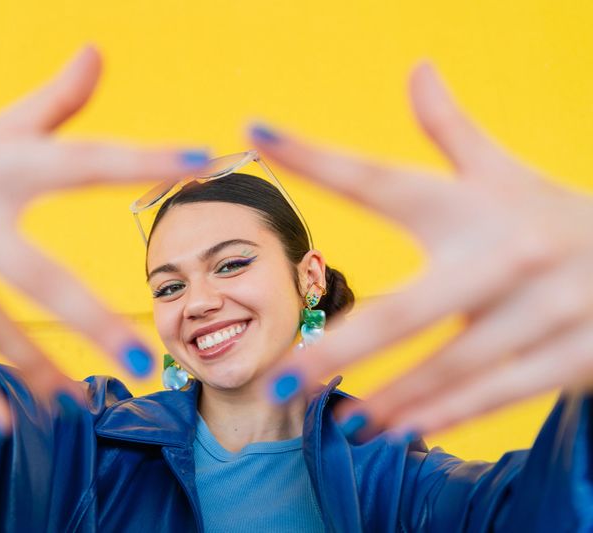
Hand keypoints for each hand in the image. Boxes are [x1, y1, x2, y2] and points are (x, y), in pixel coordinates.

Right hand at [0, 46, 208, 436]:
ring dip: (37, 369)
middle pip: (36, 272)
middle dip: (91, 320)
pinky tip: (0, 422)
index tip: (203, 159)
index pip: (79, 159)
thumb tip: (98, 52)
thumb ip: (50, 106)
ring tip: (79, 406)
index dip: (142, 158)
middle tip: (144, 359)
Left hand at [251, 64, 592, 438]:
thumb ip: (453, 129)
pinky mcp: (575, 355)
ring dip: (390, 398)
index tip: (259, 132)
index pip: (380, 178)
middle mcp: (505, 256)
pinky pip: (498, 394)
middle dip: (341, 349)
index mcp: (472, 204)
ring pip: (450, 367)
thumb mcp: (504, 173)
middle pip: (406, 310)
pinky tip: (401, 430)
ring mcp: (543, 311)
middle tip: (283, 378)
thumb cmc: (550, 215)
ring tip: (342, 421)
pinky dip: (446, 414)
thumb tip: (418, 68)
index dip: (317, 157)